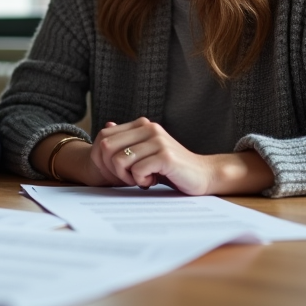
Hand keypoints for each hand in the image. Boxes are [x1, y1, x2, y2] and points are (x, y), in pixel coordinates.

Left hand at [91, 118, 273, 195]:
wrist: (202, 174)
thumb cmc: (170, 167)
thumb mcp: (146, 151)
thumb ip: (127, 140)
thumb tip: (105, 127)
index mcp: (142, 125)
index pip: (104, 136)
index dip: (103, 158)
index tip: (117, 171)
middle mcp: (149, 128)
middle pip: (107, 147)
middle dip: (112, 168)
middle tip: (129, 177)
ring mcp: (158, 141)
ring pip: (120, 160)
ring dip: (127, 176)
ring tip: (143, 179)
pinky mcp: (165, 156)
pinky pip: (137, 171)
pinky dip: (141, 181)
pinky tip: (152, 181)